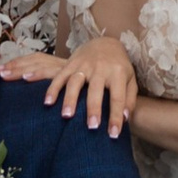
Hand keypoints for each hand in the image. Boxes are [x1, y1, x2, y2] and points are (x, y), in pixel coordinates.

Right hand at [0, 37, 138, 133]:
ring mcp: (84, 65)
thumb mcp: (130, 80)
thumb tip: (125, 119)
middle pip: (96, 90)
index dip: (116, 116)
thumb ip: (129, 99)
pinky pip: (59, 76)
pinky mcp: (70, 63)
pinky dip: (52, 88)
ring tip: (66, 116)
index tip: (113, 134)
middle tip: (92, 127)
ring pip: (75, 82)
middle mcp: (100, 68)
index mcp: (118, 73)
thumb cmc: (119, 67)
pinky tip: (47, 102)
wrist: (105, 43)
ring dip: (70, 99)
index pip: (118, 98)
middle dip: (93, 108)